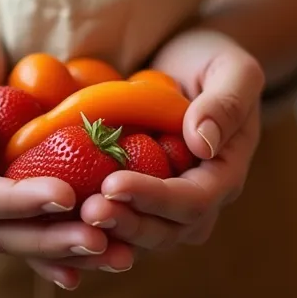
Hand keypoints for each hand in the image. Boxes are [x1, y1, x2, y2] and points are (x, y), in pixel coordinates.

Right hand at [0, 16, 135, 288]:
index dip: (20, 202)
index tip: (66, 193)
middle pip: (2, 235)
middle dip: (52, 241)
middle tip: (100, 241)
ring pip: (25, 244)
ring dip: (70, 254)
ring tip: (117, 256)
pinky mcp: (8, 211)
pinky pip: (40, 234)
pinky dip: (73, 248)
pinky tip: (112, 254)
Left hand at [64, 29, 261, 271]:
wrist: (185, 62)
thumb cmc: (211, 60)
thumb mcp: (232, 69)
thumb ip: (226, 104)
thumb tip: (204, 145)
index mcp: (225, 173)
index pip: (194, 201)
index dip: (155, 199)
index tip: (113, 184)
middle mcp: (199, 198)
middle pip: (167, 231)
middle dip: (127, 224)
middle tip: (87, 211)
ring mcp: (167, 203)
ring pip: (141, 236)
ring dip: (110, 231)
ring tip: (76, 216)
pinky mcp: (138, 197)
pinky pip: (119, 221)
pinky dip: (94, 226)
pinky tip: (63, 216)